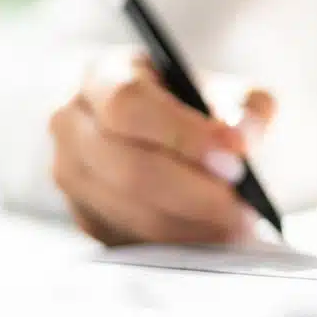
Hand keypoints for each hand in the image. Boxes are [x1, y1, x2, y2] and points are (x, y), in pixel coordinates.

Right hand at [49, 49, 275, 245]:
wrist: (163, 136)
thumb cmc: (192, 107)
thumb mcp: (223, 91)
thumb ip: (243, 106)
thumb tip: (245, 136)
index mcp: (102, 75)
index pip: (129, 103)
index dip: (182, 132)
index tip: (235, 153)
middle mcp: (72, 123)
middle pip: (128, 166)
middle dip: (194, 191)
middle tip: (243, 205)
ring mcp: (70, 174)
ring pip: (130, 210)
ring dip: (191, 223)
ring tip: (239, 224)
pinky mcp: (84, 216)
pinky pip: (130, 237)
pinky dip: (180, 241)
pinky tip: (214, 234)